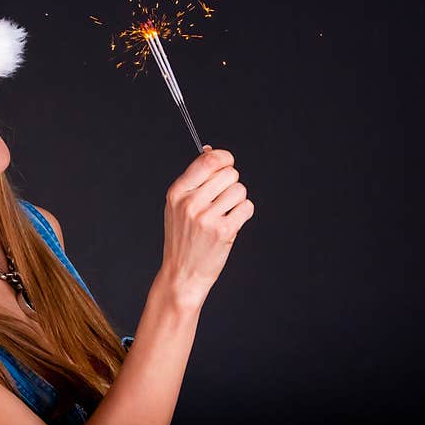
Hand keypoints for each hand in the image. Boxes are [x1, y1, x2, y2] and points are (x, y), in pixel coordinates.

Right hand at [155, 145, 254, 311]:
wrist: (182, 273)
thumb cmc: (182, 238)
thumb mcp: (177, 206)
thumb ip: (194, 180)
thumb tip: (211, 151)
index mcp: (177, 193)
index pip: (208, 161)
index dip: (224, 158)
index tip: (227, 163)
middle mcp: (190, 203)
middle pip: (228, 173)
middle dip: (230, 183)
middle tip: (221, 199)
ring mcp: (206, 218)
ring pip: (239, 190)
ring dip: (237, 200)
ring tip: (224, 214)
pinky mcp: (223, 231)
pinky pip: (246, 207)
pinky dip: (243, 214)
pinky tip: (231, 223)